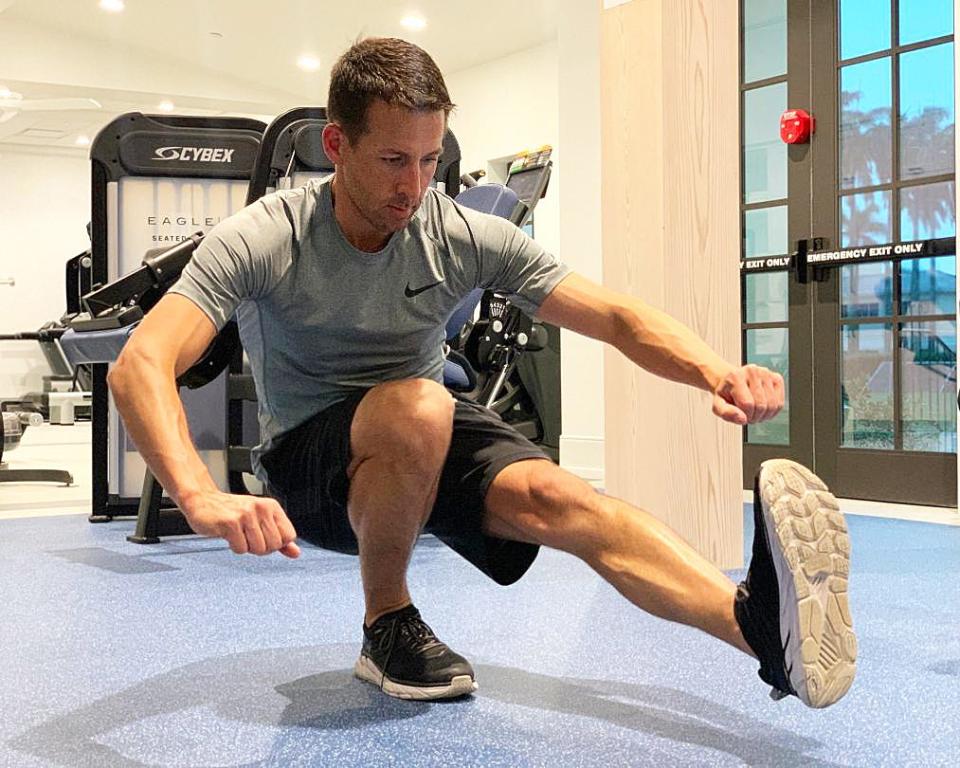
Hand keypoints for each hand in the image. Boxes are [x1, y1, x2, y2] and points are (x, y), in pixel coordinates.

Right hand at [181, 490, 300, 557]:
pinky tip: (229, 535)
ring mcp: (246, 514)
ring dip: (246, 547)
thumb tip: (295, 553)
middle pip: (274, 545)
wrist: (201, 501)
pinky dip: (234, 547)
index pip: (289, 536)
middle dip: (260, 548)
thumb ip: (279, 537)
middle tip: (247, 536)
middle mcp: (261, 508)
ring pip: (258, 548)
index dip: (276, 544)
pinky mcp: (231, 523)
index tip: (263, 538)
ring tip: (238, 534)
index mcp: (271, 506)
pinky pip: (241, 549)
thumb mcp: (259, 520)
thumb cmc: (231, 511)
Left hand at [712, 364, 784, 425]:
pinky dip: (772, 411)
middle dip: (754, 416)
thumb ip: (726, 413)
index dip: (744, 416)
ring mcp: (766, 373)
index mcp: (736, 376)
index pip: (747, 405)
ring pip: (773, 405)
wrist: (731, 380)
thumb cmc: (726, 393)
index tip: (740, 414)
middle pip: (761, 405)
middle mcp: (752, 371)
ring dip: (764, 415)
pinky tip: (763, 408)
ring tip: (754, 412)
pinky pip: (780, 403)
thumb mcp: (718, 405)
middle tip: (747, 415)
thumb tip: (742, 419)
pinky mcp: (776, 378)